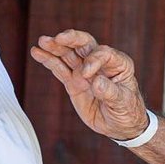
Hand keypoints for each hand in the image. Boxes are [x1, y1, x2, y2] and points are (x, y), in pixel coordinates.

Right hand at [31, 29, 149, 140]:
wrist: (120, 125)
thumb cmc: (127, 111)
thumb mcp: (123, 103)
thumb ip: (110, 92)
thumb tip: (96, 82)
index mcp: (118, 64)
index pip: (103, 53)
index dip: (93, 60)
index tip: (86, 75)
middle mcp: (100, 63)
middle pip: (84, 45)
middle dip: (71, 40)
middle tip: (58, 38)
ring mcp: (85, 71)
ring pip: (69, 55)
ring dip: (55, 47)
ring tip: (42, 42)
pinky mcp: (73, 82)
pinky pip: (60, 69)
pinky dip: (48, 60)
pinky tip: (37, 53)